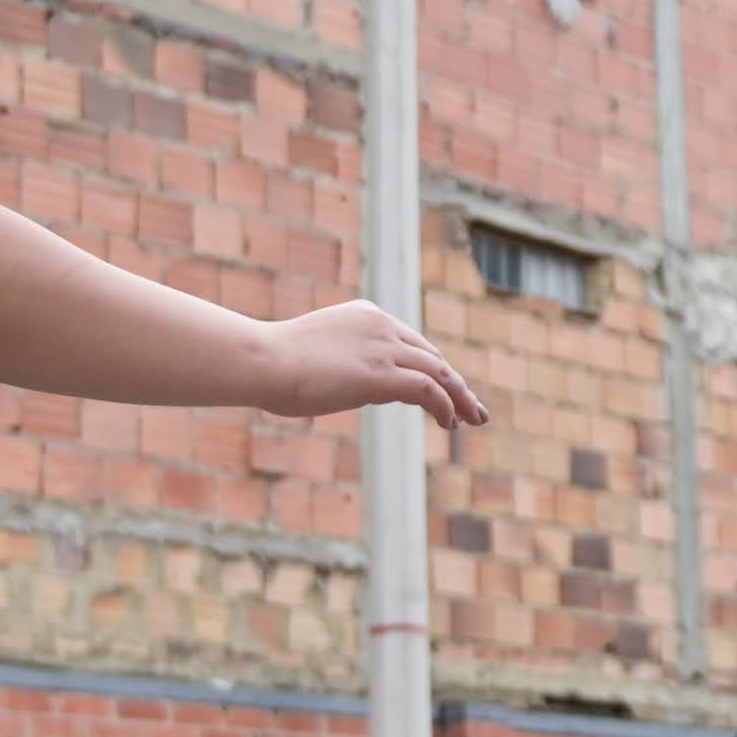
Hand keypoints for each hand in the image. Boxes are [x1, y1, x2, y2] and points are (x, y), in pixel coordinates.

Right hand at [255, 301, 488, 425]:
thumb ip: (336, 362)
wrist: (261, 360)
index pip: (411, 342)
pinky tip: (450, 422)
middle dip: (455, 383)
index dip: (432, 368)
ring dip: (460, 397)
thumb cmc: (272, 364)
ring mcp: (383, 348)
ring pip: (439, 371)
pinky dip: (445, 405)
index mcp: (365, 315)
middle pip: (431, 355)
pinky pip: (428, 388)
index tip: (445, 389)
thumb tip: (338, 384)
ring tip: (474, 419)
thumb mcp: (313, 354)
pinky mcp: (382, 374)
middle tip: (473, 408)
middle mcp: (381, 326)